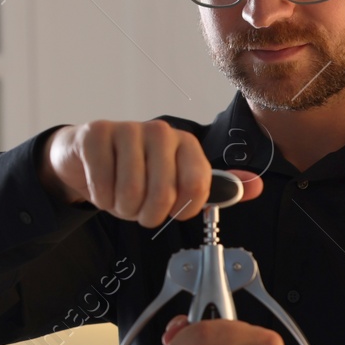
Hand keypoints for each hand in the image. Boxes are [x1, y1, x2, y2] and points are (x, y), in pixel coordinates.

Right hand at [40, 119, 261, 225]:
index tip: (174, 211)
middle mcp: (160, 132)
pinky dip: (101, 198)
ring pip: (131, 191)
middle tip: (141, 210)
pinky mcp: (96, 135)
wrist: (88, 158)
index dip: (183, 210)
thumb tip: (256, 187)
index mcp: (186, 144)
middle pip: (163, 194)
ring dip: (123, 208)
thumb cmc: (137, 174)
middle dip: (149, 215)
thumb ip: (217, 188)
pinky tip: (102, 188)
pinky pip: (102, 184)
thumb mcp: (180, 183)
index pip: (197, 185)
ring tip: (122, 200)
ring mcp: (126, 129)